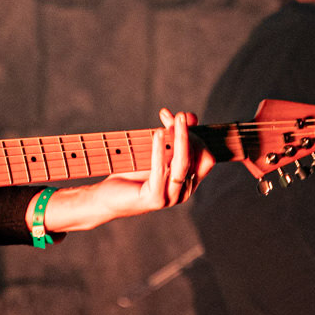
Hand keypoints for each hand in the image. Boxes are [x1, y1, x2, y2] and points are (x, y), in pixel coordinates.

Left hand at [37, 108, 216, 234]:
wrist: (108, 196)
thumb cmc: (133, 173)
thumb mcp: (156, 151)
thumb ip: (173, 136)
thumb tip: (189, 116)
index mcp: (188, 182)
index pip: (206, 156)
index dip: (196, 135)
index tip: (179, 117)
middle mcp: (184, 192)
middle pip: (199, 158)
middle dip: (189, 134)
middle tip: (178, 115)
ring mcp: (171, 198)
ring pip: (184, 163)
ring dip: (181, 138)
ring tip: (175, 119)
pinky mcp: (155, 199)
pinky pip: (162, 170)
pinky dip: (160, 150)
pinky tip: (158, 134)